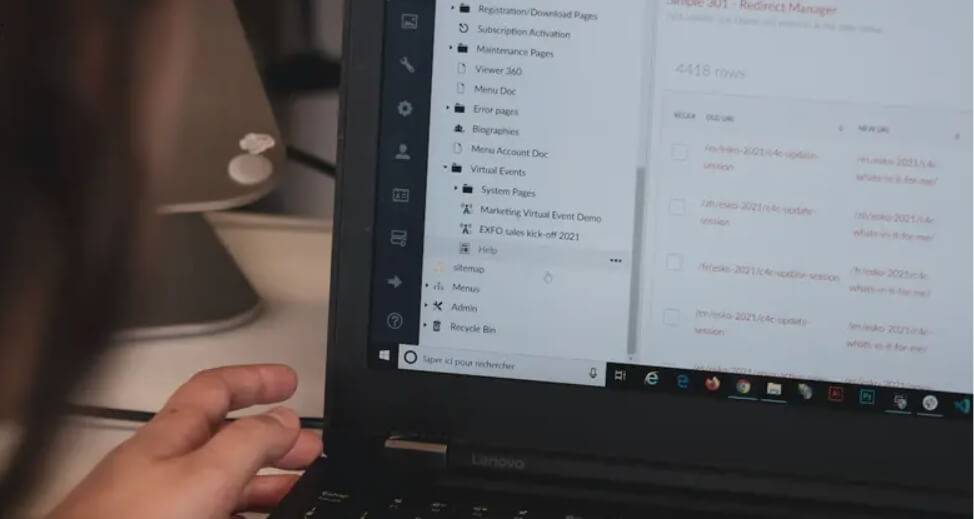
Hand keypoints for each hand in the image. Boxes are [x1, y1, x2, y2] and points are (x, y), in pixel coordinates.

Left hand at [49, 365, 321, 518]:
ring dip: (264, 485)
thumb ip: (249, 441)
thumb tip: (284, 418)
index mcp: (170, 436)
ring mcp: (158, 504)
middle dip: (273, 440)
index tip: (288, 381)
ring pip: (221, 484)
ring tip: (297, 492)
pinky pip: (211, 514)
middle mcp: (161, 467)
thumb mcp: (205, 474)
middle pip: (225, 439)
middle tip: (307, 447)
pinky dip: (243, 514)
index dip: (255, 379)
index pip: (216, 387)